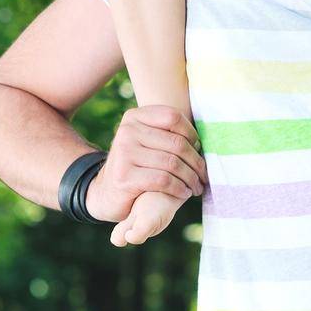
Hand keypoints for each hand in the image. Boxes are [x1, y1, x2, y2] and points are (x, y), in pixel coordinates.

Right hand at [84, 105, 206, 230]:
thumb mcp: (146, 142)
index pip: (173, 117)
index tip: (198, 150)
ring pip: (172, 163)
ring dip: (191, 178)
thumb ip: (166, 133)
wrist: (105, 192)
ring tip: (197, 186)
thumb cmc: (136, 165)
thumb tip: (202, 140)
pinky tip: (184, 193)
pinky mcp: (125, 177)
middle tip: (204, 175)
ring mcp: (124, 153)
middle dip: (196, 162)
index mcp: (134, 117)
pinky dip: (179, 188)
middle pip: (176, 143)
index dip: (191, 134)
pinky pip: (163, 180)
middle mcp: (127, 131)